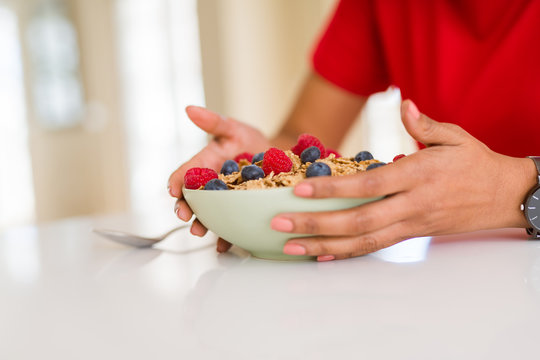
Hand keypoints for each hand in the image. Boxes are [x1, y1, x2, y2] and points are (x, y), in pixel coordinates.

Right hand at [168, 106, 269, 251]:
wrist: (279, 157)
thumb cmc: (251, 141)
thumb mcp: (233, 129)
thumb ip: (213, 122)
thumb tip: (190, 109)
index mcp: (205, 165)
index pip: (185, 174)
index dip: (177, 182)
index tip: (173, 190)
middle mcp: (211, 186)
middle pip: (192, 200)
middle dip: (185, 208)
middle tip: (184, 215)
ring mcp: (224, 201)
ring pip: (208, 215)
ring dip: (202, 225)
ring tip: (200, 232)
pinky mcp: (239, 212)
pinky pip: (230, 226)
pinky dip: (225, 237)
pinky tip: (223, 245)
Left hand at [272, 100, 537, 260]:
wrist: (504, 197)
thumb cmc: (476, 164)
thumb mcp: (455, 137)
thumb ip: (423, 125)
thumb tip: (402, 105)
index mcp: (418, 175)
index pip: (368, 186)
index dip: (333, 190)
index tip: (300, 189)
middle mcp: (410, 205)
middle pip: (357, 221)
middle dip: (315, 224)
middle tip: (280, 224)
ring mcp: (410, 225)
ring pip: (361, 242)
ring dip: (323, 246)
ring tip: (290, 247)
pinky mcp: (411, 235)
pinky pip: (374, 248)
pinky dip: (345, 254)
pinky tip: (321, 255)